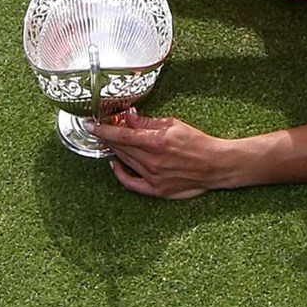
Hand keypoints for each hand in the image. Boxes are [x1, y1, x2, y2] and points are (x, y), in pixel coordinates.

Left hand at [86, 108, 231, 199]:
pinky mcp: (156, 190)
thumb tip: (129, 116)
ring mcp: (153, 177)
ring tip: (111, 141)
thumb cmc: (198, 143)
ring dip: (114, 151)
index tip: (90, 124)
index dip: (102, 129)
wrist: (216, 165)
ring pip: (124, 162)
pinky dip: (120, 174)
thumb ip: (148, 122)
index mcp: (156, 142)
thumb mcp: (173, 124)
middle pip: (120, 148)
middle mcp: (152, 161)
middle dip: (107, 137)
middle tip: (101, 129)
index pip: (121, 134)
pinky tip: (116, 164)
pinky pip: (131, 183)